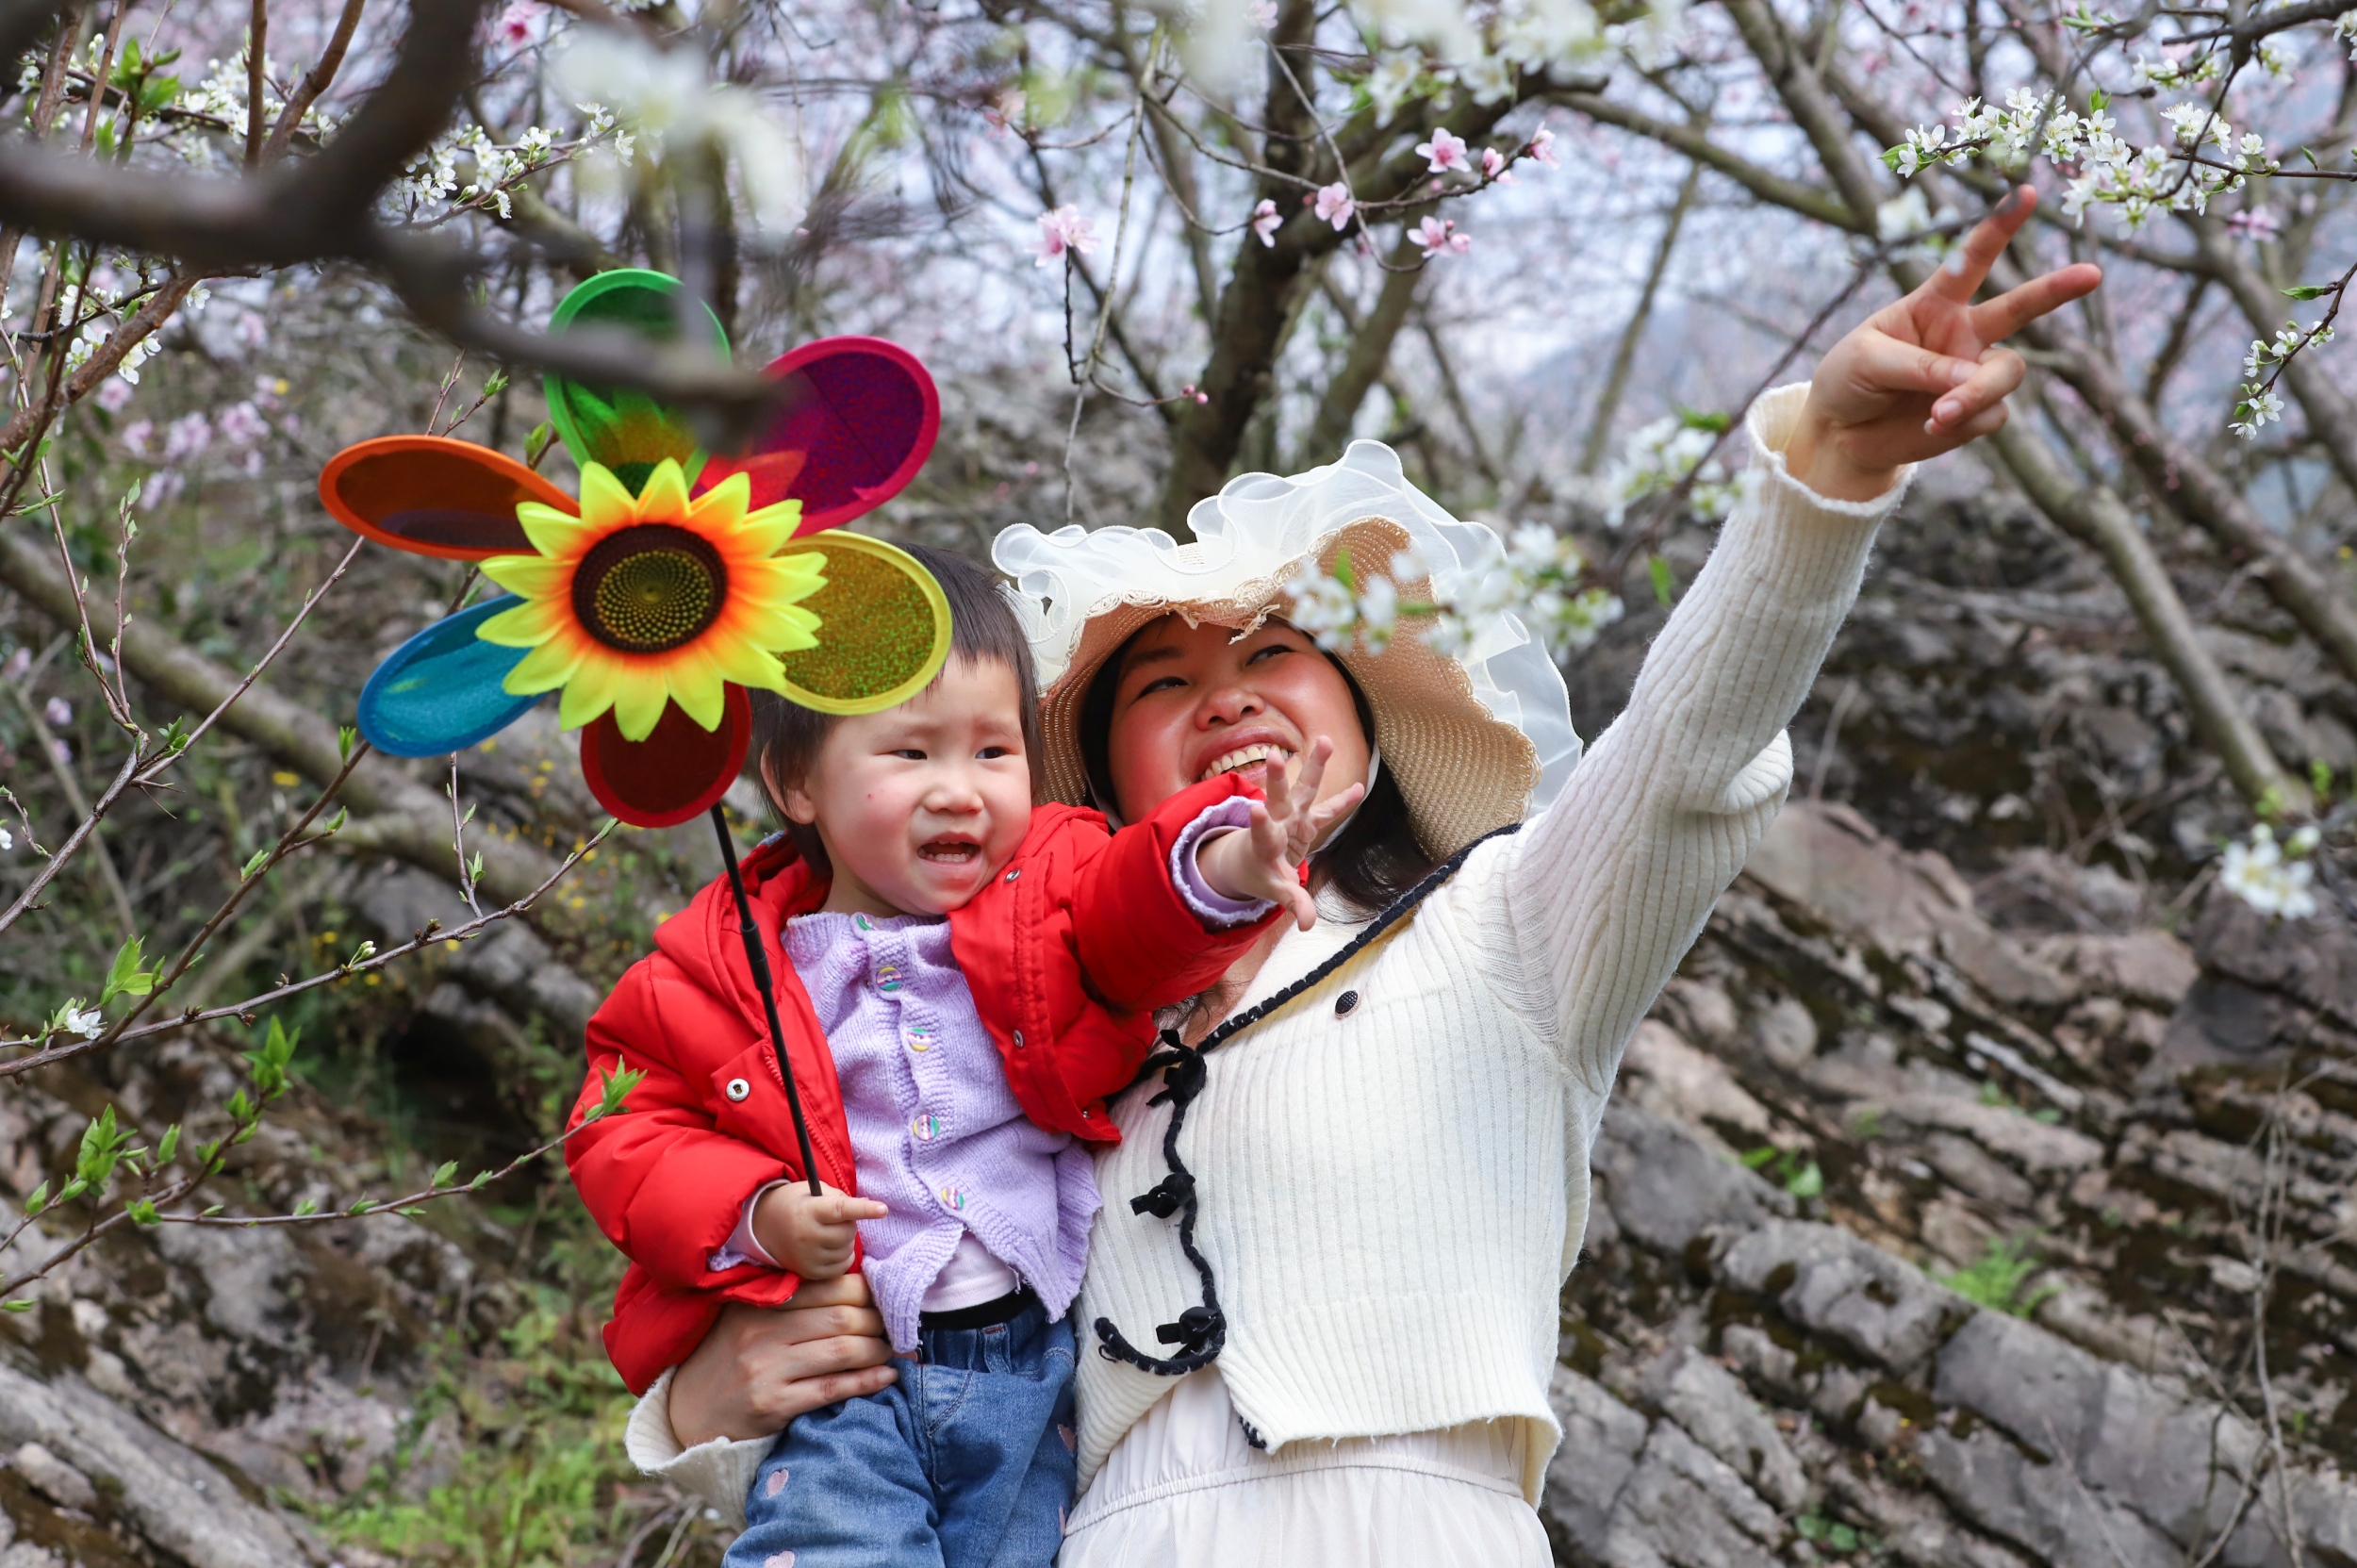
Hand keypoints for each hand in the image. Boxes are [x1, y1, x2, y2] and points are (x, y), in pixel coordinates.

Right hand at [666, 1276, 895, 1447]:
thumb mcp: (750, 1320)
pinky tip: (887, 1376)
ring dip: (878, 1350)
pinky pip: (832, 1389)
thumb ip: (792, 1301)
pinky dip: (867, 1381)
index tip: (884, 1297)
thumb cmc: (731, 1358)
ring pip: (842, 1351)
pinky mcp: (773, 1405)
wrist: (688, 1411)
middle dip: (878, 1321)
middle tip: (897, 1326)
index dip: (866, 1290)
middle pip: (841, 1317)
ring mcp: (767, 1369)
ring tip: (894, 1350)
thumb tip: (856, 1285)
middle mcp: (762, 1332)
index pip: (827, 1286)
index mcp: (759, 1304)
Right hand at [751, 1180, 888, 1279]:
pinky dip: (843, 1256)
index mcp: (808, 1211)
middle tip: (835, 1219)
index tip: (883, 1209)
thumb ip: (838, 1198)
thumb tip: (868, 1208)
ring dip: (846, 1240)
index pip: (841, 1210)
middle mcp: (807, 1236)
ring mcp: (808, 1257)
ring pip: (847, 1250)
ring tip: (828, 1232)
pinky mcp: (810, 1273)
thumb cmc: (795, 1204)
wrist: (763, 1228)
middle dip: (849, 1224)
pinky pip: (842, 1266)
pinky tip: (829, 1247)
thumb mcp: (812, 1191)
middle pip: (848, 1232)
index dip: (864, 1209)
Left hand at [1197, 736, 1365, 930]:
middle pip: (1278, 798)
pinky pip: (1327, 808)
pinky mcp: (1306, 818)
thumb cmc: (1260, 875)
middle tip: (1275, 756)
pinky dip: (1343, 800)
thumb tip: (1308, 925)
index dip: (1259, 823)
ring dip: (1315, 766)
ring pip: (1304, 789)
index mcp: (1263, 845)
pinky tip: (1361, 787)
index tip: (1254, 809)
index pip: (1261, 833)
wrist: (1251, 860)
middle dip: (1279, 778)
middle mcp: (1277, 823)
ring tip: (1326, 741)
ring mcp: (1292, 816)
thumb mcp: (1274, 891)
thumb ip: (1293, 904)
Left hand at [1788, 185, 2102, 500]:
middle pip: (2020, 308)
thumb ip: (1918, 364)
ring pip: (2006, 372)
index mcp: (1934, 303)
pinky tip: (1931, 426)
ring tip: (1939, 413)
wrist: (1841, 434)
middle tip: (2092, 274)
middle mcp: (1963, 333)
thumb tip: (1972, 377)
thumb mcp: (1867, 360)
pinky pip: (1991, 414)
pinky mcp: (1977, 413)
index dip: (1998, 227)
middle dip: (2056, 289)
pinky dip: (1963, 422)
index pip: (1971, 261)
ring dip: (1977, 392)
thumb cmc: (1849, 380)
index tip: (2024, 193)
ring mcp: (1973, 372)